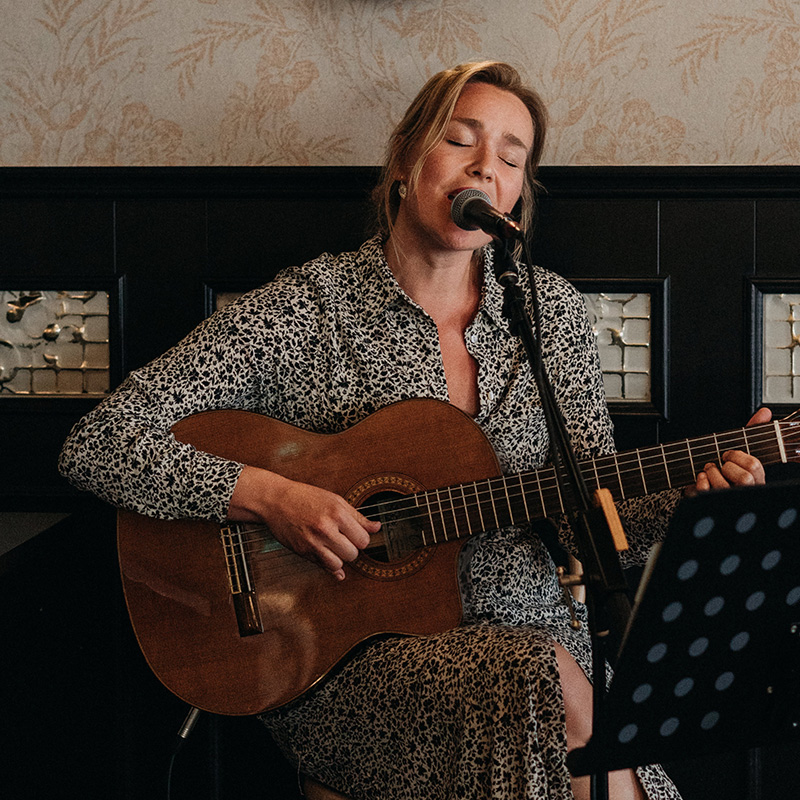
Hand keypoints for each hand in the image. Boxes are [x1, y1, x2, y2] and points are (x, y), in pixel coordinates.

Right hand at [228, 466, 379, 580]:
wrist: (276, 500)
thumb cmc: (305, 498)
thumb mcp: (335, 500)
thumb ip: (357, 516)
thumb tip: (376, 527)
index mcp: (337, 513)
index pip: (363, 539)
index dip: (361, 538)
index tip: (355, 534)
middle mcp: (326, 529)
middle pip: (353, 553)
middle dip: (351, 548)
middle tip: (344, 539)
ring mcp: (314, 542)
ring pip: (340, 564)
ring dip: (340, 558)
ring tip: (334, 546)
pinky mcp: (303, 552)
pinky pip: (324, 567)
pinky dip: (329, 565)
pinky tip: (328, 557)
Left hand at [688, 407, 770, 494]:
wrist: (706, 491)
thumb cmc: (726, 471)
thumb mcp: (739, 451)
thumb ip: (752, 432)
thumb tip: (764, 412)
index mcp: (756, 480)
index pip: (754, 466)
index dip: (738, 456)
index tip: (727, 455)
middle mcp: (746, 492)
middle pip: (744, 478)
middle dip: (726, 465)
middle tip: (719, 463)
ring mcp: (729, 499)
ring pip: (724, 485)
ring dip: (711, 471)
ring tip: (708, 469)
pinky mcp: (712, 503)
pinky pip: (706, 492)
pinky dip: (700, 481)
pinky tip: (701, 477)